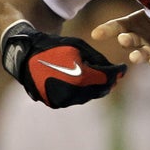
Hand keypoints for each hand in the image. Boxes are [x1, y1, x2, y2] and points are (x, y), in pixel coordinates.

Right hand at [1, 21, 126, 107]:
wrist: (25, 55)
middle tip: (117, 75)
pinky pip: (75, 98)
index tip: (124, 68)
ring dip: (97, 88)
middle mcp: (70, 94)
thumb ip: (98, 60)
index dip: (117, 73)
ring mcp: (61, 101)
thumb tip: (114, 71)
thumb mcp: (80, 47)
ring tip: (105, 79)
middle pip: (98, 90)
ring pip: (87, 96)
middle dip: (109, 82)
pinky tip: (90, 83)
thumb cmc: (55, 46)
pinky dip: (84, 91)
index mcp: (78, 78)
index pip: (105, 78)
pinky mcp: (54, 103)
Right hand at [91, 9, 149, 69]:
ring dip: (138, 56)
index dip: (108, 29)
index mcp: (138, 23)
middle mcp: (144, 38)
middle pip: (131, 40)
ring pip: (145, 54)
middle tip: (123, 38)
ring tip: (134, 56)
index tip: (95, 34)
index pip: (120, 26)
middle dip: (126, 40)